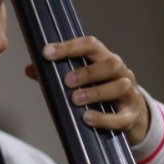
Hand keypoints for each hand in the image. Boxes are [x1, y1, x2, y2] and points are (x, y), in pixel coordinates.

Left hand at [24, 35, 150, 144]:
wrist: (133, 115)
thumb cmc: (101, 92)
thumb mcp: (82, 80)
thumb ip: (55, 74)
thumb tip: (30, 69)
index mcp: (104, 59)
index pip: (90, 45)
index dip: (69, 47)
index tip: (46, 53)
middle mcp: (121, 72)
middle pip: (110, 64)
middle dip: (87, 72)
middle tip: (66, 81)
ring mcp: (129, 93)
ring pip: (119, 86)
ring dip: (96, 92)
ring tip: (75, 99)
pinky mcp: (131, 115)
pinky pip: (120, 117)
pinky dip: (103, 118)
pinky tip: (87, 118)